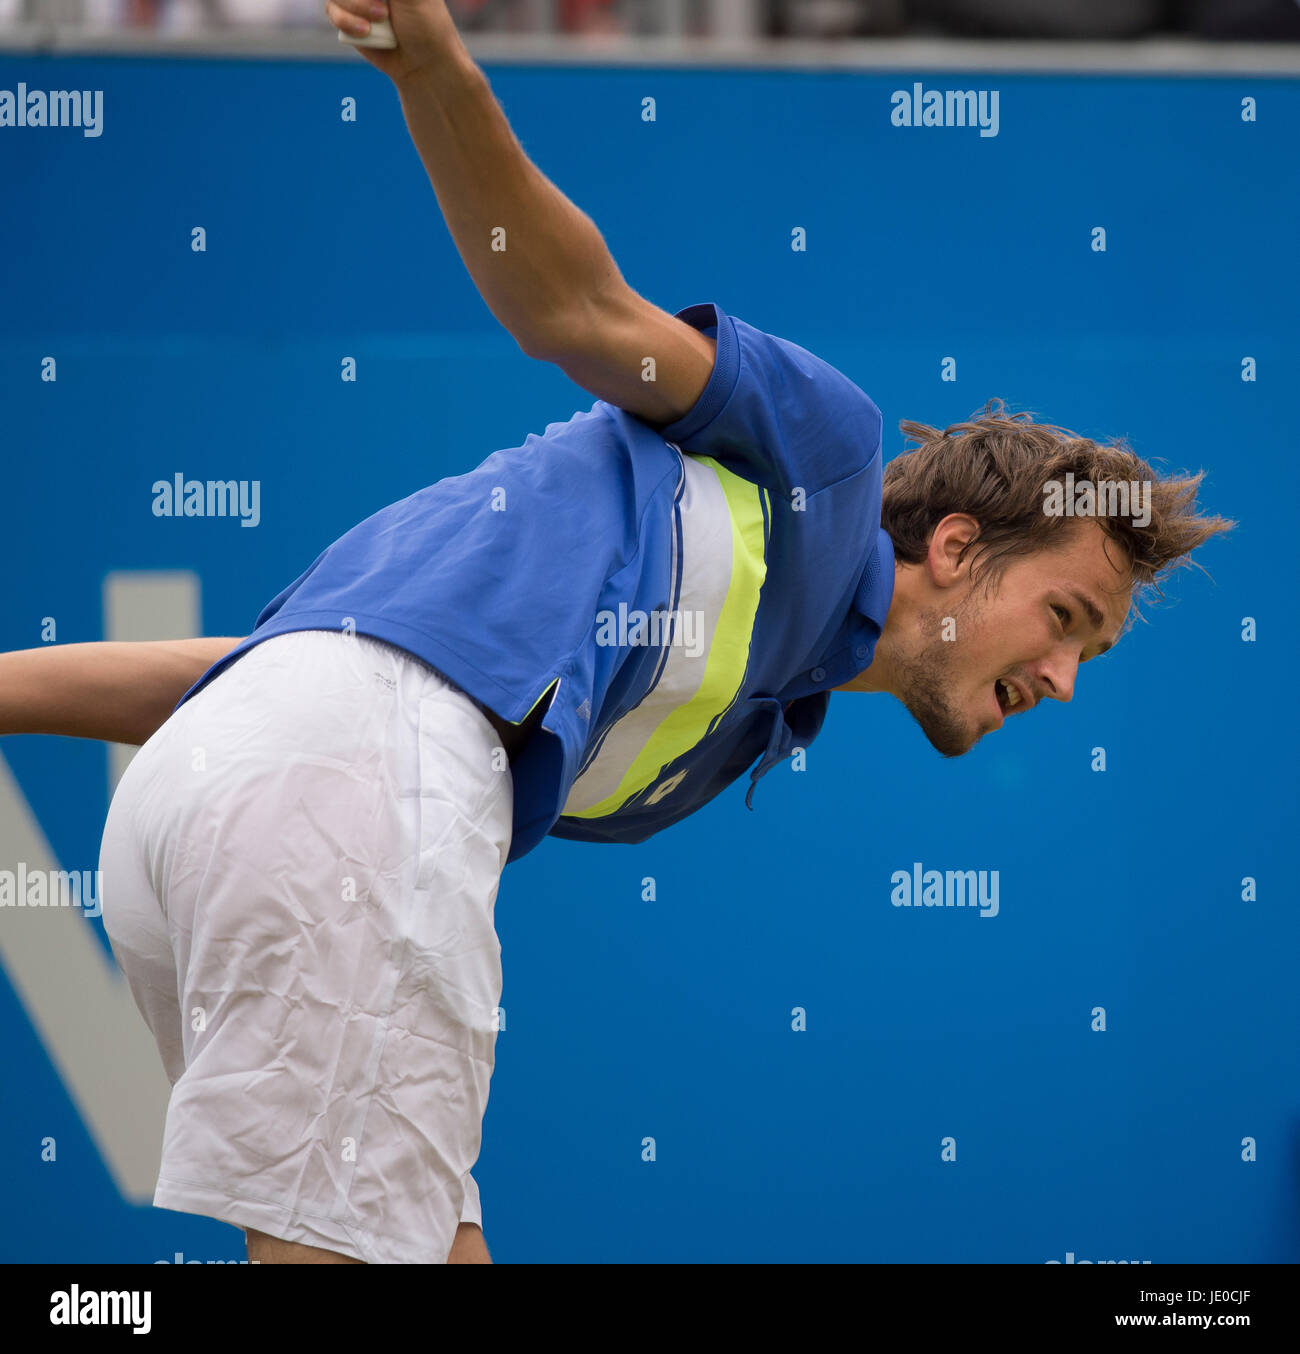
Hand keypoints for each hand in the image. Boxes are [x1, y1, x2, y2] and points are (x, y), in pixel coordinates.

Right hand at [324, 0, 463, 84]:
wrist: (422, 63)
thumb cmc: (425, 22)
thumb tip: (381, 1)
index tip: (381, 4)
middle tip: (384, 8)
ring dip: (357, 5)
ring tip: (382, 18)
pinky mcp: (346, 17)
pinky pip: (332, 11)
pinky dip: (347, 21)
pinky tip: (366, 31)